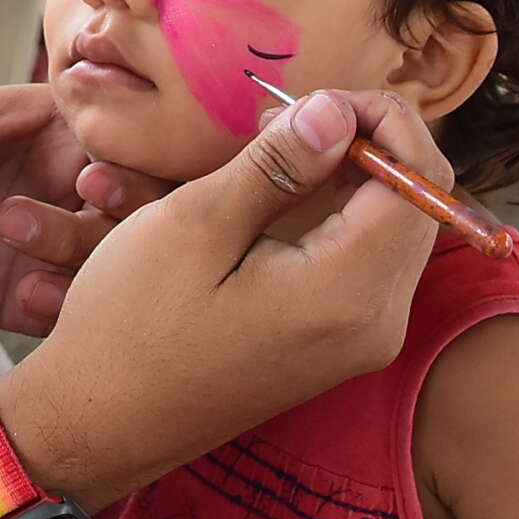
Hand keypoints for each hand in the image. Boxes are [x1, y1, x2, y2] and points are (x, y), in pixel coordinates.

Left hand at [0, 76, 151, 332]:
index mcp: (50, 125)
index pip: (120, 138)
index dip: (126, 160)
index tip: (90, 179)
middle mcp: (63, 183)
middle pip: (138, 204)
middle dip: (123, 219)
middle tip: (68, 219)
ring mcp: (47, 242)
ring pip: (113, 262)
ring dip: (89, 269)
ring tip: (29, 273)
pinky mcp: (20, 295)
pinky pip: (68, 312)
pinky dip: (64, 312)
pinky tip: (25, 299)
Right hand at [0, 91, 446, 507]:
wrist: (98, 423)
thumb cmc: (131, 325)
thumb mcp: (194, 225)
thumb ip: (276, 165)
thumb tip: (339, 112)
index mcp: (347, 293)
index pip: (419, 181)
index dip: (382, 119)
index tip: (311, 96)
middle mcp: (376, 323)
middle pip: (419, 204)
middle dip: (369, 141)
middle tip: (287, 117)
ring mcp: (361, 341)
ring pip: (395, 229)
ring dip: (354, 175)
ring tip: (277, 147)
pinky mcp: (337, 346)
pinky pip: (366, 261)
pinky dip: (340, 215)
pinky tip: (280, 196)